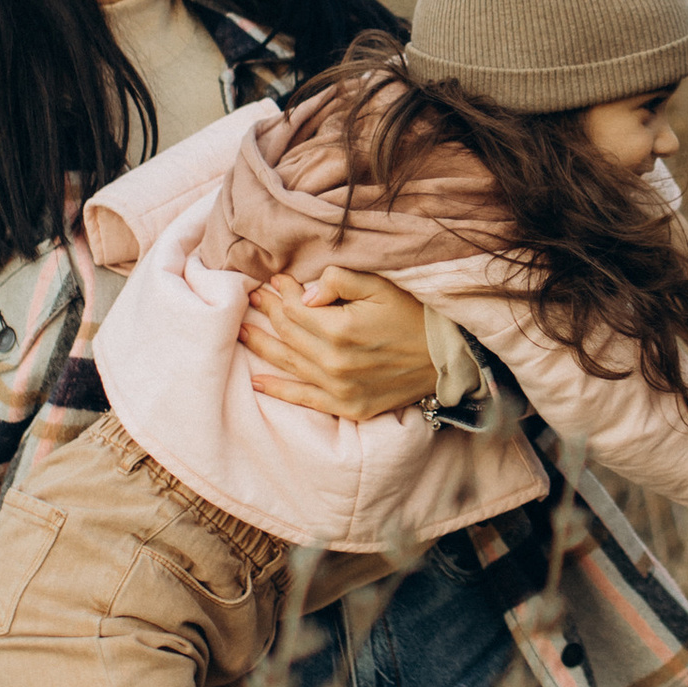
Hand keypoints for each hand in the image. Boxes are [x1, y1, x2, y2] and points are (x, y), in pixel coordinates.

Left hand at [241, 265, 437, 418]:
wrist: (446, 358)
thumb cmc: (414, 315)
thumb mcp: (381, 286)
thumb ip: (340, 281)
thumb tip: (304, 293)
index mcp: (340, 330)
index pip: (295, 308)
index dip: (281, 292)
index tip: (275, 280)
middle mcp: (334, 362)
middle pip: (287, 334)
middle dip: (267, 312)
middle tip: (252, 298)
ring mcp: (339, 389)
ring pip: (288, 363)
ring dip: (261, 346)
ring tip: (242, 330)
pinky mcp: (348, 407)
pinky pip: (304, 399)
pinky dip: (278, 390)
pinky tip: (257, 381)